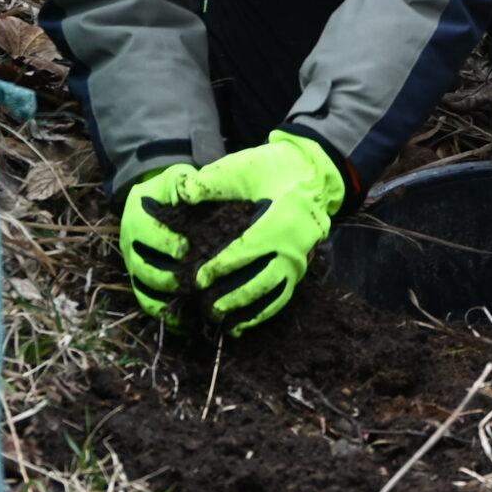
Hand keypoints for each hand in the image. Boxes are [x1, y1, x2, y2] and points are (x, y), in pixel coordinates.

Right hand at [117, 163, 196, 323]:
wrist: (161, 199)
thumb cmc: (175, 189)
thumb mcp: (178, 177)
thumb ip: (184, 182)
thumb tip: (188, 189)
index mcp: (137, 217)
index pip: (146, 234)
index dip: (168, 244)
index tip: (190, 249)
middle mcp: (130, 243)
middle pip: (143, 268)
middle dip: (170, 277)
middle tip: (196, 280)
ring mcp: (134, 264)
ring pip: (144, 290)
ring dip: (168, 300)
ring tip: (193, 304)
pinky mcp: (141, 281)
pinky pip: (148, 303)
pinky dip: (167, 315)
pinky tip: (187, 323)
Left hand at [181, 131, 345, 334]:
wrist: (309, 171)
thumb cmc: (272, 168)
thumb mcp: (242, 167)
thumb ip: (212, 182)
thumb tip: (182, 193)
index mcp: (279, 221)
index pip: (245, 251)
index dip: (220, 267)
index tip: (198, 279)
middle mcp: (294, 246)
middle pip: (260, 281)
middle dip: (232, 298)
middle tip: (208, 310)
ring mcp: (300, 259)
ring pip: (273, 294)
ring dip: (248, 312)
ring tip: (224, 323)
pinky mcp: (301, 267)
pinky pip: (283, 296)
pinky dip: (264, 312)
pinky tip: (243, 323)